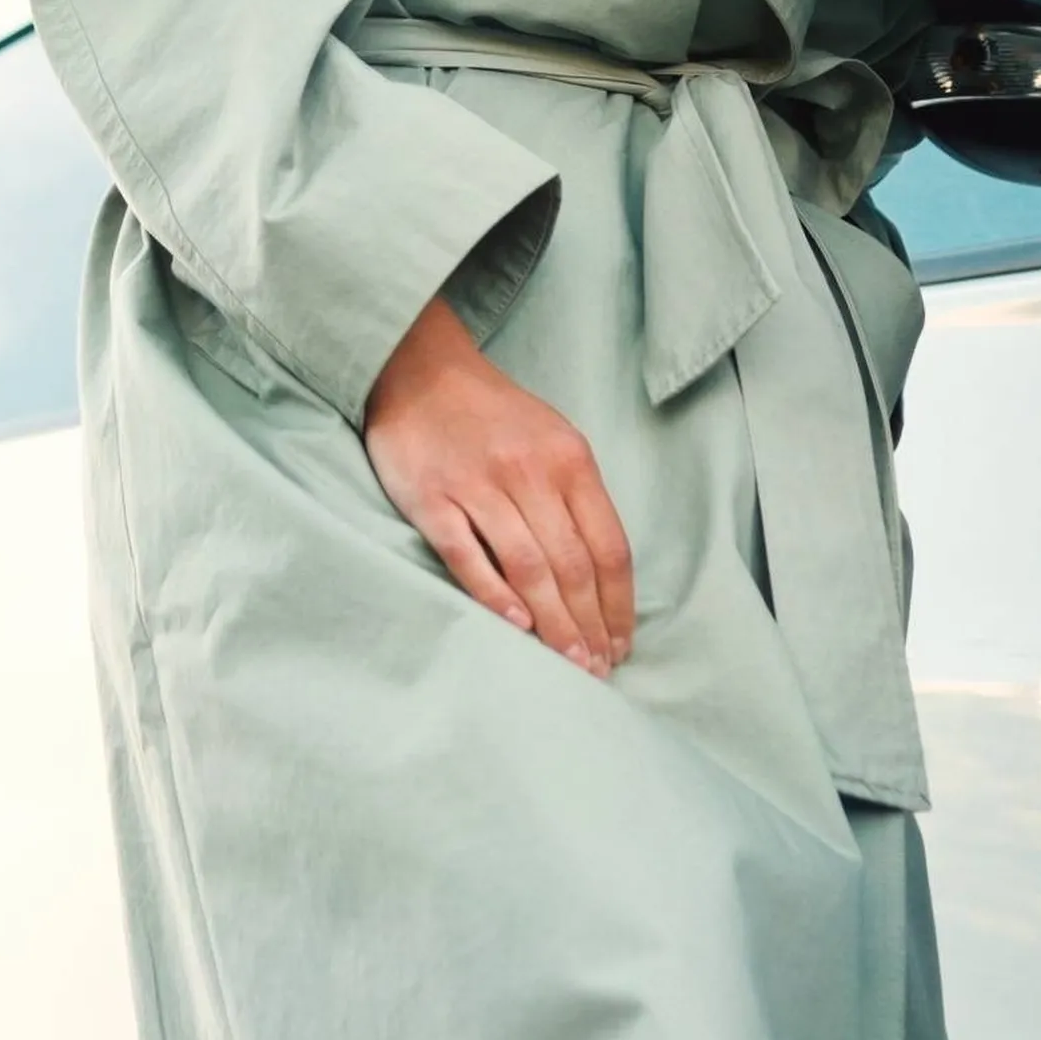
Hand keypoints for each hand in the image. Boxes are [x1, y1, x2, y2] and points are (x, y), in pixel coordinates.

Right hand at [363, 299, 634, 675]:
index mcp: (569, 459)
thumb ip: (576, 497)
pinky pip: (467, 555)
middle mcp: (529, 472)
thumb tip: (601, 575)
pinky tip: (514, 627)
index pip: (608, 546)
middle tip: (596, 670)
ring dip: (552, 623)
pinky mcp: (431, 498)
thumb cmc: (493, 414)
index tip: (621, 644)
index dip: (618, 604)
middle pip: (572, 566)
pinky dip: (494, 594)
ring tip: (566, 663)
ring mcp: (478, 486)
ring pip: (527, 567)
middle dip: (589, 626)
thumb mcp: (552, 438)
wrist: (419, 369)